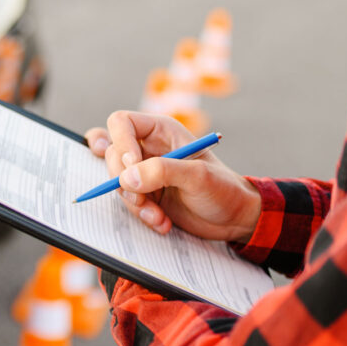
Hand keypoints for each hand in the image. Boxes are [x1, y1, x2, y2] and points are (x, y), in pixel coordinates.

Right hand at [85, 111, 260, 241]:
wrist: (234, 219)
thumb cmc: (223, 189)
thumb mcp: (197, 176)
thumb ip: (161, 171)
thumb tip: (126, 177)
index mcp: (161, 131)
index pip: (122, 123)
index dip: (121, 142)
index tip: (132, 166)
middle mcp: (148, 148)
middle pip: (113, 155)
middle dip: (124, 181)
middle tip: (143, 198)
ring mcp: (144, 172)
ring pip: (117, 181)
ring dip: (135, 203)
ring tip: (158, 216)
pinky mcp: (144, 194)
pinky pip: (127, 201)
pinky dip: (139, 214)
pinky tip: (161, 222)